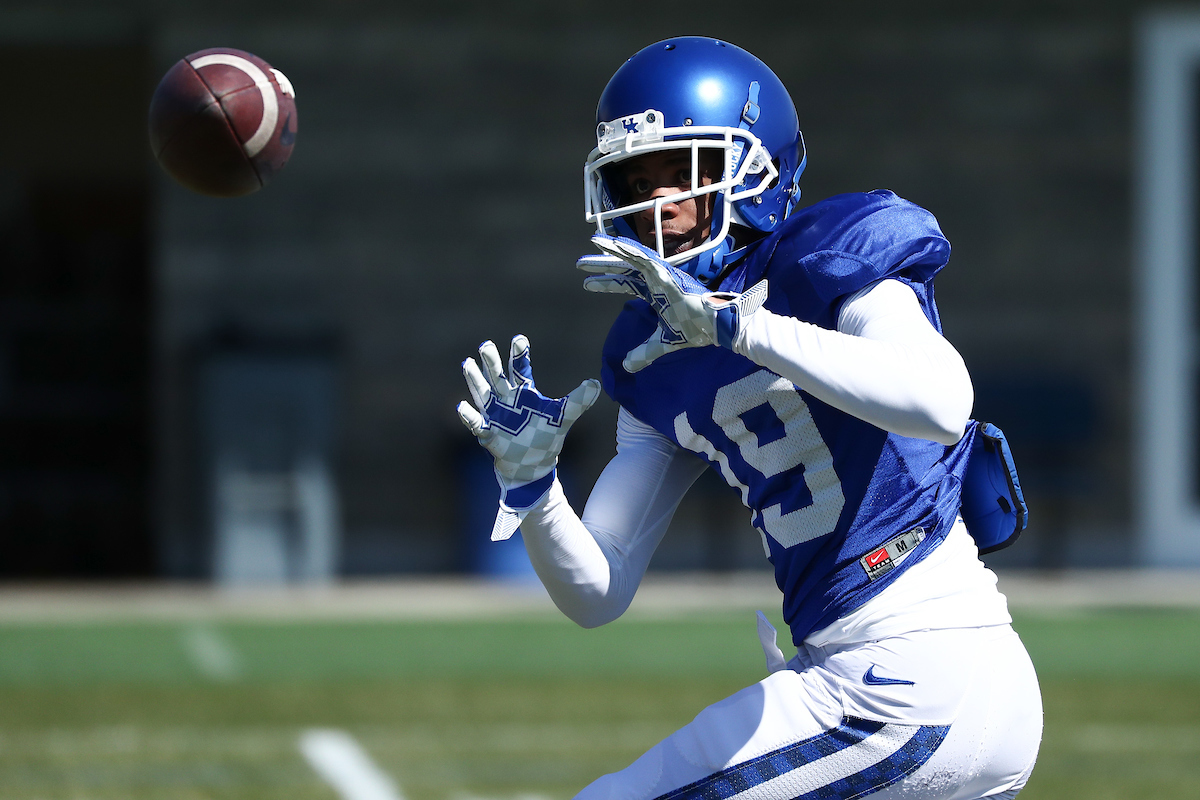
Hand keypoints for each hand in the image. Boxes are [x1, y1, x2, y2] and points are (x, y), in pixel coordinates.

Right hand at [457, 335, 600, 538]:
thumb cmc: (545, 438)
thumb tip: (596, 384)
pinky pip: (476, 423)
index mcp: (524, 393)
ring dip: (475, 380)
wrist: (533, 466)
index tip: (519, 339)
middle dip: (491, 362)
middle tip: (486, 345)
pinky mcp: (488, 433)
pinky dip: (470, 416)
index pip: (519, 369)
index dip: (519, 354)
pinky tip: (462, 406)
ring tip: (467, 363)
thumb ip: (578, 401)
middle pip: (497, 376)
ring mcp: (495, 415)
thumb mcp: (563, 417)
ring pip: (482, 394)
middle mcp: (506, 400)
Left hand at [577, 234, 767, 371]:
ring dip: (613, 250)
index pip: (625, 283)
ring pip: (632, 258)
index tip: (586, 283)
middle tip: (580, 264)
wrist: (715, 327)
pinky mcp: (667, 275)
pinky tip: (616, 245)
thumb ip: (645, 352)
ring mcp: (661, 275)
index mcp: (654, 292)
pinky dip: (631, 252)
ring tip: (593, 242)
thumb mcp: (662, 343)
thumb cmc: (695, 329)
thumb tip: (627, 366)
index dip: (606, 283)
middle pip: (624, 268)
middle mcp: (656, 280)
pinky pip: (645, 260)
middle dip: (602, 264)